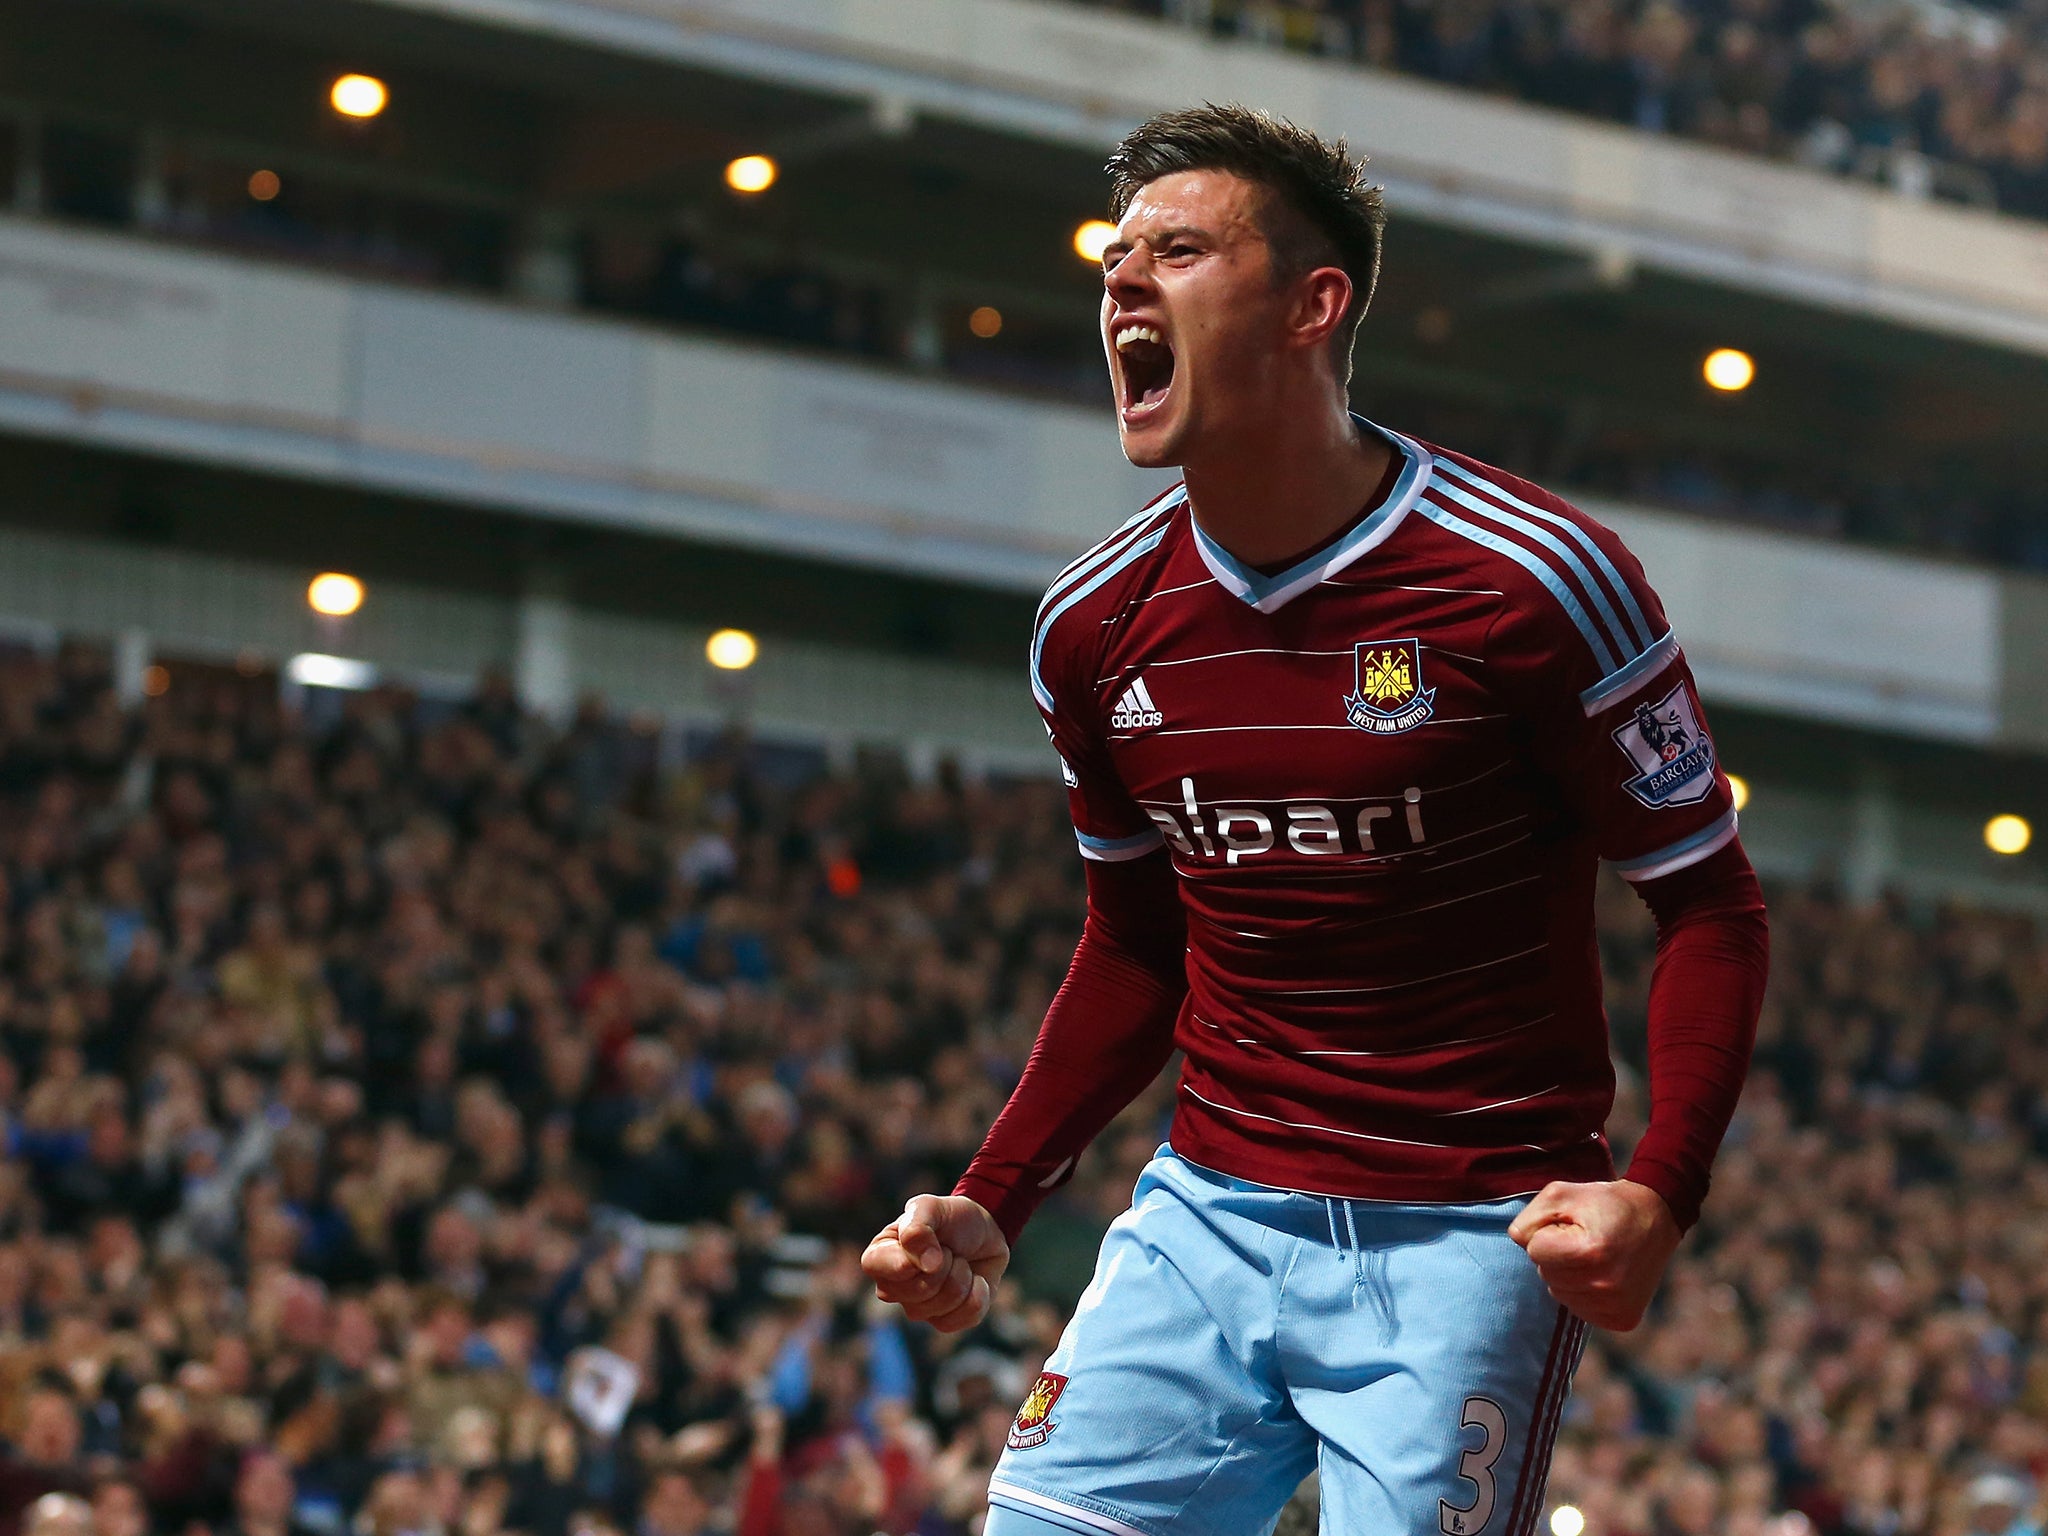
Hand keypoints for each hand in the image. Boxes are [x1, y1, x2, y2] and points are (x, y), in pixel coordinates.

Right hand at [861, 1193, 1009, 1331]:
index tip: (932, 1239)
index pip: (884, 1268)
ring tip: (960, 1261)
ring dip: (963, 1276)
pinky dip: (979, 1293)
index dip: (914, 1255)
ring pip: (944, 1304)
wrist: (983, 1232)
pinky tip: (974, 1280)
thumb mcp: (931, 1206)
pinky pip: (965, 1317)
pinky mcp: (945, 1321)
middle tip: (948, 1249)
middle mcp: (892, 1288)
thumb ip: (918, 1227)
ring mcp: (918, 1309)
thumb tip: (926, 1266)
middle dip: (945, 1263)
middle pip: (920, 1290)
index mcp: (879, 1257)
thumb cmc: (950, 1217)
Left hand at [1508, 1178, 1680, 1330]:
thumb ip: (1529, 1218)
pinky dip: (1583, 1291)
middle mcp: (1606, 1285)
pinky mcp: (1623, 1319)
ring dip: (1567, 1274)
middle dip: (1556, 1254)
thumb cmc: (1603, 1203)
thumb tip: (1518, 1242)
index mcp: (1591, 1252)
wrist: (1655, 1217)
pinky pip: (1579, 1309)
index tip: (1572, 1225)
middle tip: (1584, 1238)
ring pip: (1559, 1293)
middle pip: (1545, 1274)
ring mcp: (1617, 1306)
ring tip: (1593, 1255)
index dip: (1548, 1232)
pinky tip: (1603, 1273)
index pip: (1535, 1250)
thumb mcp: (1561, 1194)